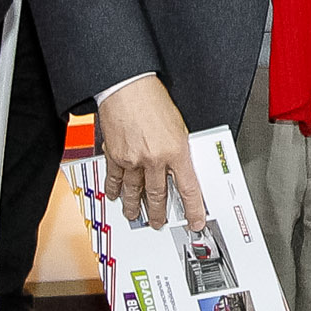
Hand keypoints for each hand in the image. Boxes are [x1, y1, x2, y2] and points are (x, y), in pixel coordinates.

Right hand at [97, 73, 207, 227]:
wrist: (127, 87)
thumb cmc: (153, 100)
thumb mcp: (179, 126)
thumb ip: (179, 149)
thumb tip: (181, 168)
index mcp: (176, 151)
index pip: (189, 189)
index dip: (193, 209)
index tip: (195, 221)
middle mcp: (154, 159)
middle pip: (158, 195)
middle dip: (160, 213)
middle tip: (159, 223)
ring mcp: (133, 160)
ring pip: (135, 192)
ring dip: (136, 206)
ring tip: (135, 215)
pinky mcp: (115, 155)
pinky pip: (115, 179)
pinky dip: (115, 189)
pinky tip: (115, 195)